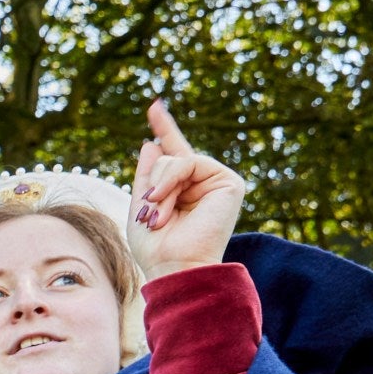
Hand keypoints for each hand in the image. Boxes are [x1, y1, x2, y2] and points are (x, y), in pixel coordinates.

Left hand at [126, 99, 246, 277]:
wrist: (175, 268)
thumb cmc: (156, 248)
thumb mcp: (142, 206)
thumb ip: (147, 175)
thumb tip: (152, 142)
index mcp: (184, 189)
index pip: (173, 153)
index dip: (165, 128)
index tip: (154, 105)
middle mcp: (203, 182)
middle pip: (166, 158)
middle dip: (151, 185)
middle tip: (150, 216)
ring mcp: (218, 181)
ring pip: (175, 159)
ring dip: (158, 188)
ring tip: (158, 216)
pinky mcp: (230, 182)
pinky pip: (188, 162)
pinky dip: (170, 181)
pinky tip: (165, 203)